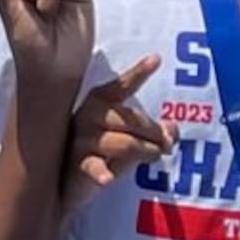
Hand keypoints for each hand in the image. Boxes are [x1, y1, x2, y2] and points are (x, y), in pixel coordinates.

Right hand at [67, 54, 168, 195]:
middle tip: (168, 143)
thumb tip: (173, 128)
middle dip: (155, 132)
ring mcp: (82, 140)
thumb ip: (149, 130)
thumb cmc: (100, 151)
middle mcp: (89, 115)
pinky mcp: (78, 165)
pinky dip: (102, 173)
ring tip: (155, 156)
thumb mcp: (126, 136)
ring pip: (125, 143)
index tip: (156, 59)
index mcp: (99, 101)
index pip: (121, 86)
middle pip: (131, 119)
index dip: (138, 73)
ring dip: (146, 151)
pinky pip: (94, 167)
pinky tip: (107, 179)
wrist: (66, 180)